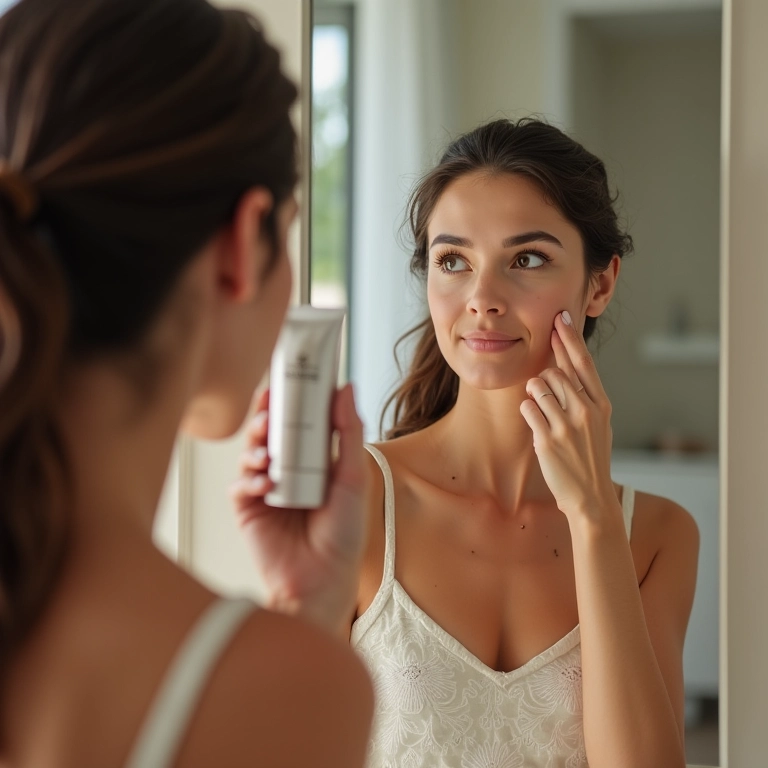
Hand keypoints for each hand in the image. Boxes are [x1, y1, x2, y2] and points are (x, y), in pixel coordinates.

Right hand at [230, 384, 368, 636]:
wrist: (324, 580)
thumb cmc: (343, 535)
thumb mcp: (352, 477)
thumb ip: (348, 433)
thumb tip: (346, 389)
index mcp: (312, 462)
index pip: (298, 422)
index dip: (292, 401)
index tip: (292, 379)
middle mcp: (287, 471)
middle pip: (269, 433)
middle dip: (267, 417)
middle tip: (269, 406)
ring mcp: (266, 489)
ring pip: (251, 453)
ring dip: (255, 446)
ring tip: (266, 449)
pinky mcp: (249, 509)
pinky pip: (240, 485)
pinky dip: (249, 478)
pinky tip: (262, 481)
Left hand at [519, 311, 620, 525]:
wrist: (590, 496)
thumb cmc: (591, 457)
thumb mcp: (597, 423)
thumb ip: (584, 395)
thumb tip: (564, 364)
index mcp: (601, 404)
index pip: (583, 362)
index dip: (569, 338)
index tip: (560, 317)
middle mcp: (586, 410)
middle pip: (555, 372)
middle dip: (545, 380)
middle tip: (549, 400)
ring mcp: (567, 425)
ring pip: (538, 387)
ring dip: (535, 396)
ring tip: (546, 416)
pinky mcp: (547, 439)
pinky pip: (527, 408)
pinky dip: (528, 412)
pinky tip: (537, 425)